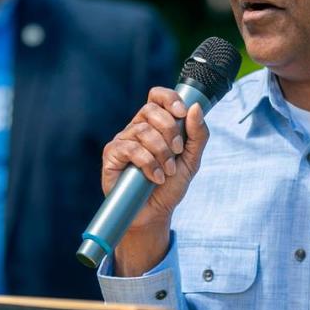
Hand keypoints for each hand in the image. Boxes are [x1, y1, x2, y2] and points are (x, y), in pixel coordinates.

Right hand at [101, 86, 209, 274]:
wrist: (155, 213)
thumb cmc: (171, 185)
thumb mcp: (192, 160)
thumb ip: (197, 134)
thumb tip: (195, 108)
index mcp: (155, 123)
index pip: (157, 96)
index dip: (169, 98)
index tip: (182, 113)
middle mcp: (137, 128)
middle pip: (150, 109)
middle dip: (170, 130)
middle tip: (177, 152)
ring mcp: (123, 140)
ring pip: (142, 130)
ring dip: (161, 152)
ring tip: (167, 172)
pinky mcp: (111, 155)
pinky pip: (130, 148)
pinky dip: (147, 163)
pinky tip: (155, 177)